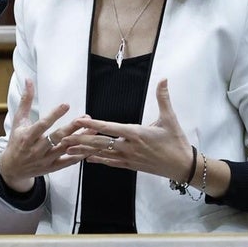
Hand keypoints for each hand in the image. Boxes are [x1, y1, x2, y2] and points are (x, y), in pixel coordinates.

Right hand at [0, 79, 86, 191]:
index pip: (42, 125)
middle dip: (72, 128)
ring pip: (65, 149)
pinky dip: (78, 156)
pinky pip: (67, 162)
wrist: (12, 167)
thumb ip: (26, 100)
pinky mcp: (51, 167)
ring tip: (92, 130)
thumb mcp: (19, 120)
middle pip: (56, 137)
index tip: (66, 105)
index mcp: (27, 136)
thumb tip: (28, 80)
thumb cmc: (16, 140)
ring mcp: (44, 159)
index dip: (54, 115)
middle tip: (86, 118)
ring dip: (80, 140)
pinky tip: (89, 148)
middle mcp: (36, 149)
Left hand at [63, 79, 193, 182]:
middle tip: (65, 138)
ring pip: (102, 154)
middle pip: (100, 143)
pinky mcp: (131, 165)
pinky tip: (87, 159)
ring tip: (68, 149)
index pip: (110, 128)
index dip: (93, 124)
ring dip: (85, 151)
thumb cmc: (176, 142)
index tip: (78, 121)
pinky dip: (98, 160)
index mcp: (136, 133)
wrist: (183, 167)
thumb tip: (164, 79)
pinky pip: (110, 162)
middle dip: (81, 140)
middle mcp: (129, 146)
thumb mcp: (170, 118)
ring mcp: (129, 157)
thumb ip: (163, 98)